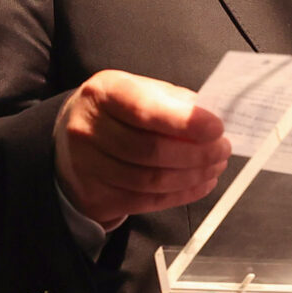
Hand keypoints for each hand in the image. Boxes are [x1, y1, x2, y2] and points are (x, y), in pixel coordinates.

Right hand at [54, 71, 230, 231]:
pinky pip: (146, 201)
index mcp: (103, 93)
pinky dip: (180, 194)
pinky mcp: (96, 194)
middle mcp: (88, 128)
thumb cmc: (116, 113)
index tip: (216, 127)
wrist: (69, 141)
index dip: (183, 121)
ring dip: (192, 175)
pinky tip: (200, 184)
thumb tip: (211, 115)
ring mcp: (88, 165)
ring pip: (150, 180)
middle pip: (149, 149)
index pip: (143, 108)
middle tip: (222, 150)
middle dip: (196, 153)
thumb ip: (173, 101)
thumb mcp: (138, 91)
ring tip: (215, 166)